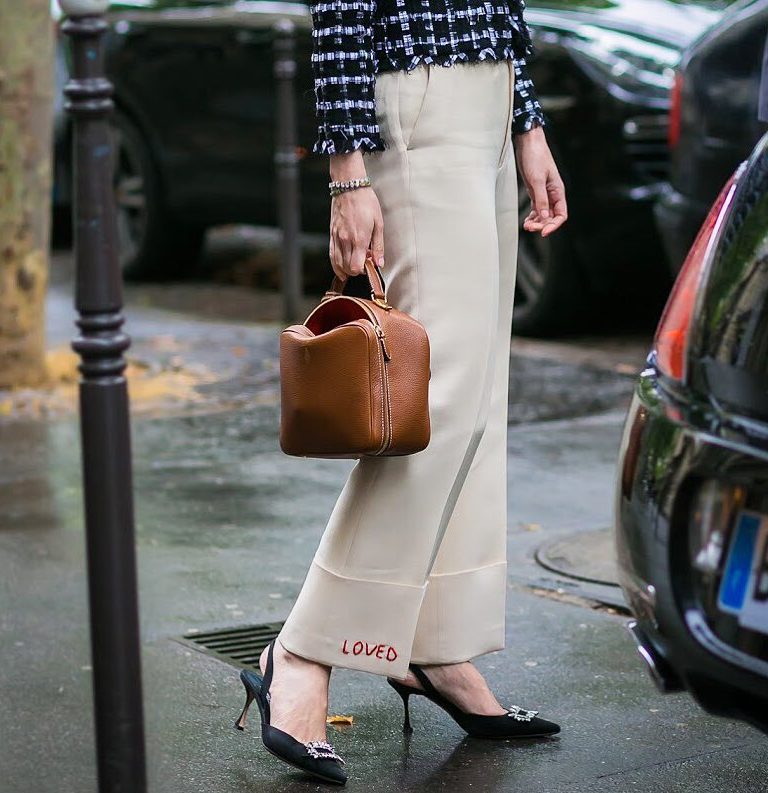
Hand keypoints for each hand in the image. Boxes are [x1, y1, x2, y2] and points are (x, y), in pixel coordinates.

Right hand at [329, 151, 384, 280]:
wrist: (349, 187)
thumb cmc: (366, 202)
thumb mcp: (379, 224)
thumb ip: (378, 246)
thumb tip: (379, 263)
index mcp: (359, 239)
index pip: (356, 267)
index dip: (363, 271)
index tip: (369, 266)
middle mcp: (345, 240)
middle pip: (347, 268)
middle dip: (356, 271)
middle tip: (364, 263)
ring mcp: (336, 238)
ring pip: (337, 264)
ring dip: (346, 269)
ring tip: (354, 265)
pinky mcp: (331, 234)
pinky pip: (331, 255)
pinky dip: (336, 264)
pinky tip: (342, 266)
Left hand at [515, 126, 567, 237]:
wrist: (528, 143)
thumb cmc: (536, 156)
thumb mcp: (537, 179)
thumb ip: (540, 199)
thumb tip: (544, 216)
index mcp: (558, 191)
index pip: (561, 214)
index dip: (554, 225)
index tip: (543, 232)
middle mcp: (552, 193)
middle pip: (551, 217)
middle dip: (542, 224)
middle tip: (530, 228)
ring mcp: (543, 193)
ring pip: (543, 214)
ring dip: (536, 222)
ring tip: (526, 226)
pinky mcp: (535, 191)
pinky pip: (536, 208)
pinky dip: (532, 216)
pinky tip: (527, 220)